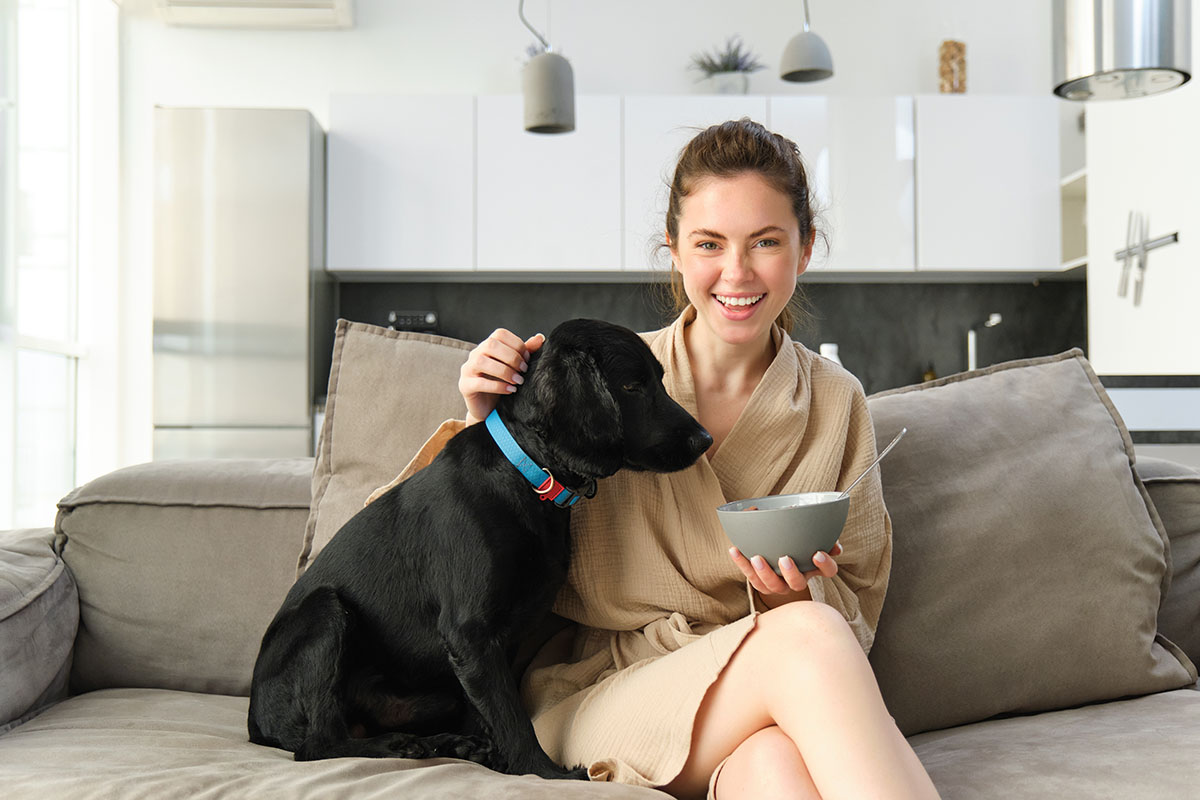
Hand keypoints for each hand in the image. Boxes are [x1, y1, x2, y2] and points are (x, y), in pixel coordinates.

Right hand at [459, 329, 545, 425]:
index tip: (527, 358)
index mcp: (487, 346)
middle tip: (524, 370)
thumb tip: (540, 337)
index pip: (500, 334)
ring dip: (504, 371)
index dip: (516, 344)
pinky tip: (510, 390)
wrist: (490, 409)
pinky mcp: (465, 386)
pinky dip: (498, 386)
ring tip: (518, 381)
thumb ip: (526, 352)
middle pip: (491, 345)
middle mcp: (475, 354)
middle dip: (512, 357)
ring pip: (482, 362)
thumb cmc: (503, 384)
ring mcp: (467, 369)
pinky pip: (479, 383)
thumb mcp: (516, 367)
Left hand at [728, 542, 842, 606]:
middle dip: (791, 573)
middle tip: (784, 558)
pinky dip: (742, 564)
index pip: (828, 571)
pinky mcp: (761, 583)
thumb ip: (819, 534)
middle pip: (797, 585)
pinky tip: (734, 549)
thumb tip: (832, 541)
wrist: (773, 549)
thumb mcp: (808, 536)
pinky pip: (751, 578)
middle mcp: (796, 580)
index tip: (817, 553)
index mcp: (812, 567)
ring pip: (772, 587)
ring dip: (764, 573)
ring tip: (756, 557)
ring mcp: (778, 584)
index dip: (825, 565)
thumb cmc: (795, 540)